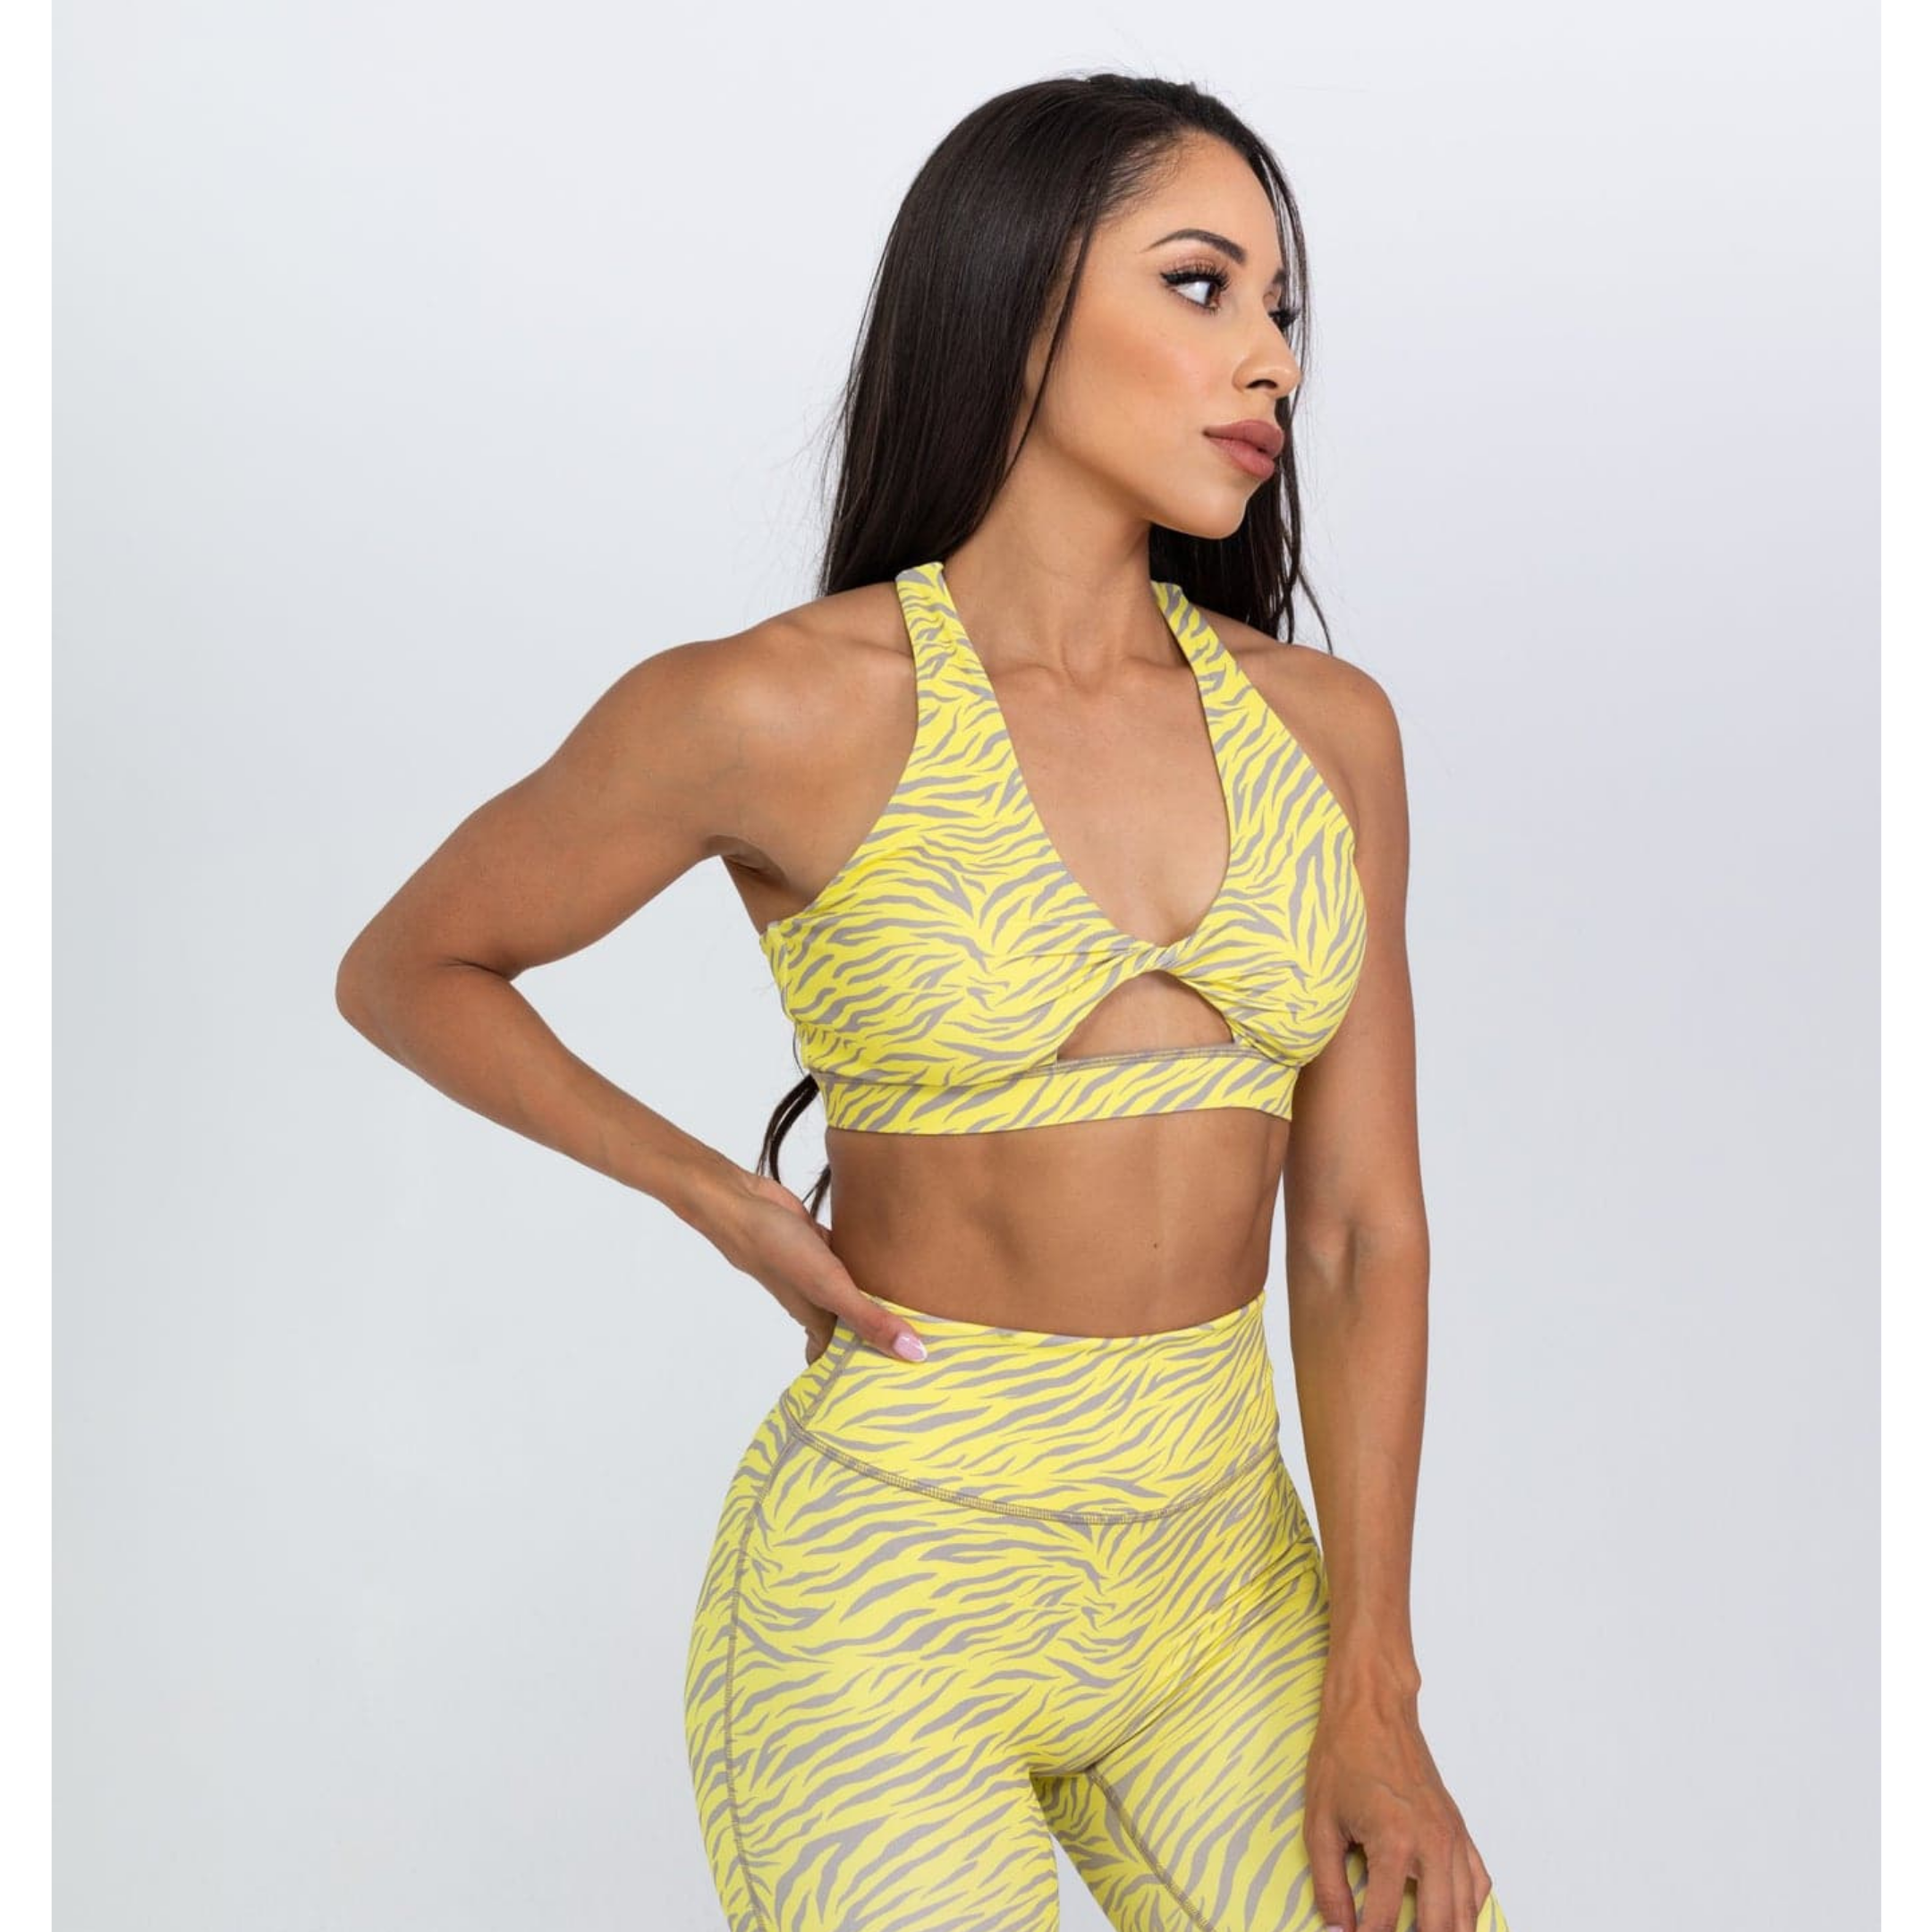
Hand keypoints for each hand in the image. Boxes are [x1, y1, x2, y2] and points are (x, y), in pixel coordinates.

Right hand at [705, 1167, 927, 1365]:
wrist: (745, 1204)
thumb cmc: (779, 1251)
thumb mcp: (830, 1289)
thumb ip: (870, 1320)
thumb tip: (915, 1355)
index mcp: (819, 1322)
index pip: (842, 1359)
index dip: (863, 1372)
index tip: (898, 1384)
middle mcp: (821, 1302)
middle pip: (854, 1327)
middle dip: (881, 1336)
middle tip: (925, 1347)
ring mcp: (821, 1273)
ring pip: (856, 1294)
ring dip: (879, 1300)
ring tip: (920, 1308)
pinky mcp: (823, 1245)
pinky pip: (852, 1261)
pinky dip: (871, 1265)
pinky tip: (895, 1262)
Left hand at [1303, 1682, 1493, 1931]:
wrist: (1373, 1709)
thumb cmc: (1342, 1758)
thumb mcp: (1320, 1824)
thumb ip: (1329, 1886)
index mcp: (1393, 1844)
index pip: (1383, 1923)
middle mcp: (1432, 1845)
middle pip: (1438, 1928)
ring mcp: (1452, 1838)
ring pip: (1465, 1914)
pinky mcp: (1460, 1830)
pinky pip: (1478, 1884)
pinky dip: (1466, 1910)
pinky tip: (1449, 1918)